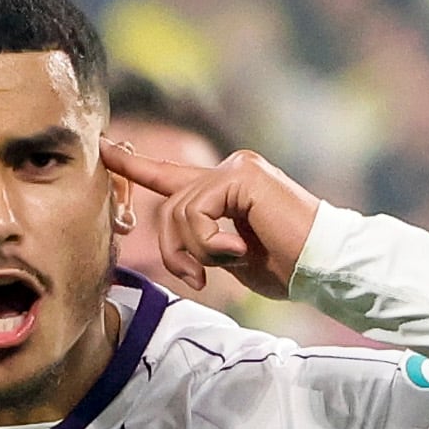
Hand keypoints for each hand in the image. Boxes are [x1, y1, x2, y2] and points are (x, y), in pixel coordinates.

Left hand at [100, 141, 325, 299]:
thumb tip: (177, 252)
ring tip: (226, 264)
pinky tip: (237, 251)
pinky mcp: (242, 174)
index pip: (170, 175)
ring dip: (194, 250)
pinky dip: (208, 242)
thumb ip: (200, 244)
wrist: (325, 265)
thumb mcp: (230, 258)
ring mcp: (236, 167)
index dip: (134, 165)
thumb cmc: (287, 267)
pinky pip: (196, 211)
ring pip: (177, 212)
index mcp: (225, 188)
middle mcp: (229, 169)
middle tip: (195, 280)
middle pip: (167, 207)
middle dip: (172, 251)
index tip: (103, 148)